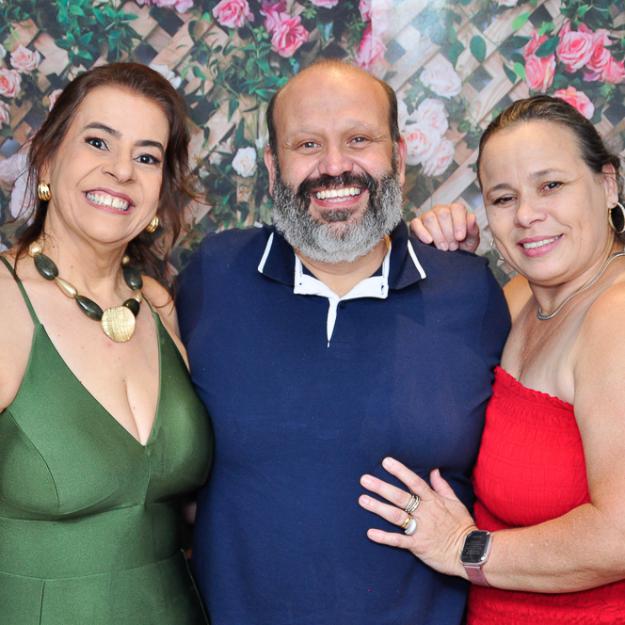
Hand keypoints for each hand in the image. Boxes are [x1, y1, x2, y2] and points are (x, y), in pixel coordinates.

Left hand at [359, 457, 475, 577]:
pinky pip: (398, 541)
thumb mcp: (455, 502)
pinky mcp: (418, 546)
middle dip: (381, 487)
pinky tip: (370, 533)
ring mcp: (420, 529)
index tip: (385, 462)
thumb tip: (434, 470)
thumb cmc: (463, 526)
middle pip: (400, 497)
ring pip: (396, 516)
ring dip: (378, 508)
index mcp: (433, 500)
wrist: (470, 553)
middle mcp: (424, 512)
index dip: (400, 471)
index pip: (414, 482)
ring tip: (362, 500)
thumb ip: (442, 486)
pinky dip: (384, 537)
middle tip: (364, 479)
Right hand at [410, 203, 479, 252]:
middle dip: (448, 233)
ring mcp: (427, 216)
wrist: (447, 260)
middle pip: (443, 213)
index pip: (457, 208)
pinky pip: (416, 224)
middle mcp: (441, 210)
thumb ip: (473, 230)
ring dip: (437, 235)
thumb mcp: (471, 241)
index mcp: (456, 211)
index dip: (459, 223)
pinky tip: (429, 241)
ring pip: (430, 218)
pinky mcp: (416, 224)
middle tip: (452, 247)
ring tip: (443, 248)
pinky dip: (422, 232)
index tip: (460, 237)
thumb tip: (472, 218)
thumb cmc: (459, 247)